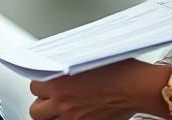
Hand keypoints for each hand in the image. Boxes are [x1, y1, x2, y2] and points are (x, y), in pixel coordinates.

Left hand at [29, 59, 171, 119]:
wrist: (137, 86)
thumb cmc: (119, 68)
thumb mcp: (86, 57)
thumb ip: (66, 65)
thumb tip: (57, 67)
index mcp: (58, 81)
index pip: (34, 86)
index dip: (42, 84)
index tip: (47, 84)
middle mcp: (62, 103)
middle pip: (36, 110)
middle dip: (43, 104)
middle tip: (51, 99)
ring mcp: (73, 118)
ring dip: (53, 116)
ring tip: (62, 110)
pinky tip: (77, 115)